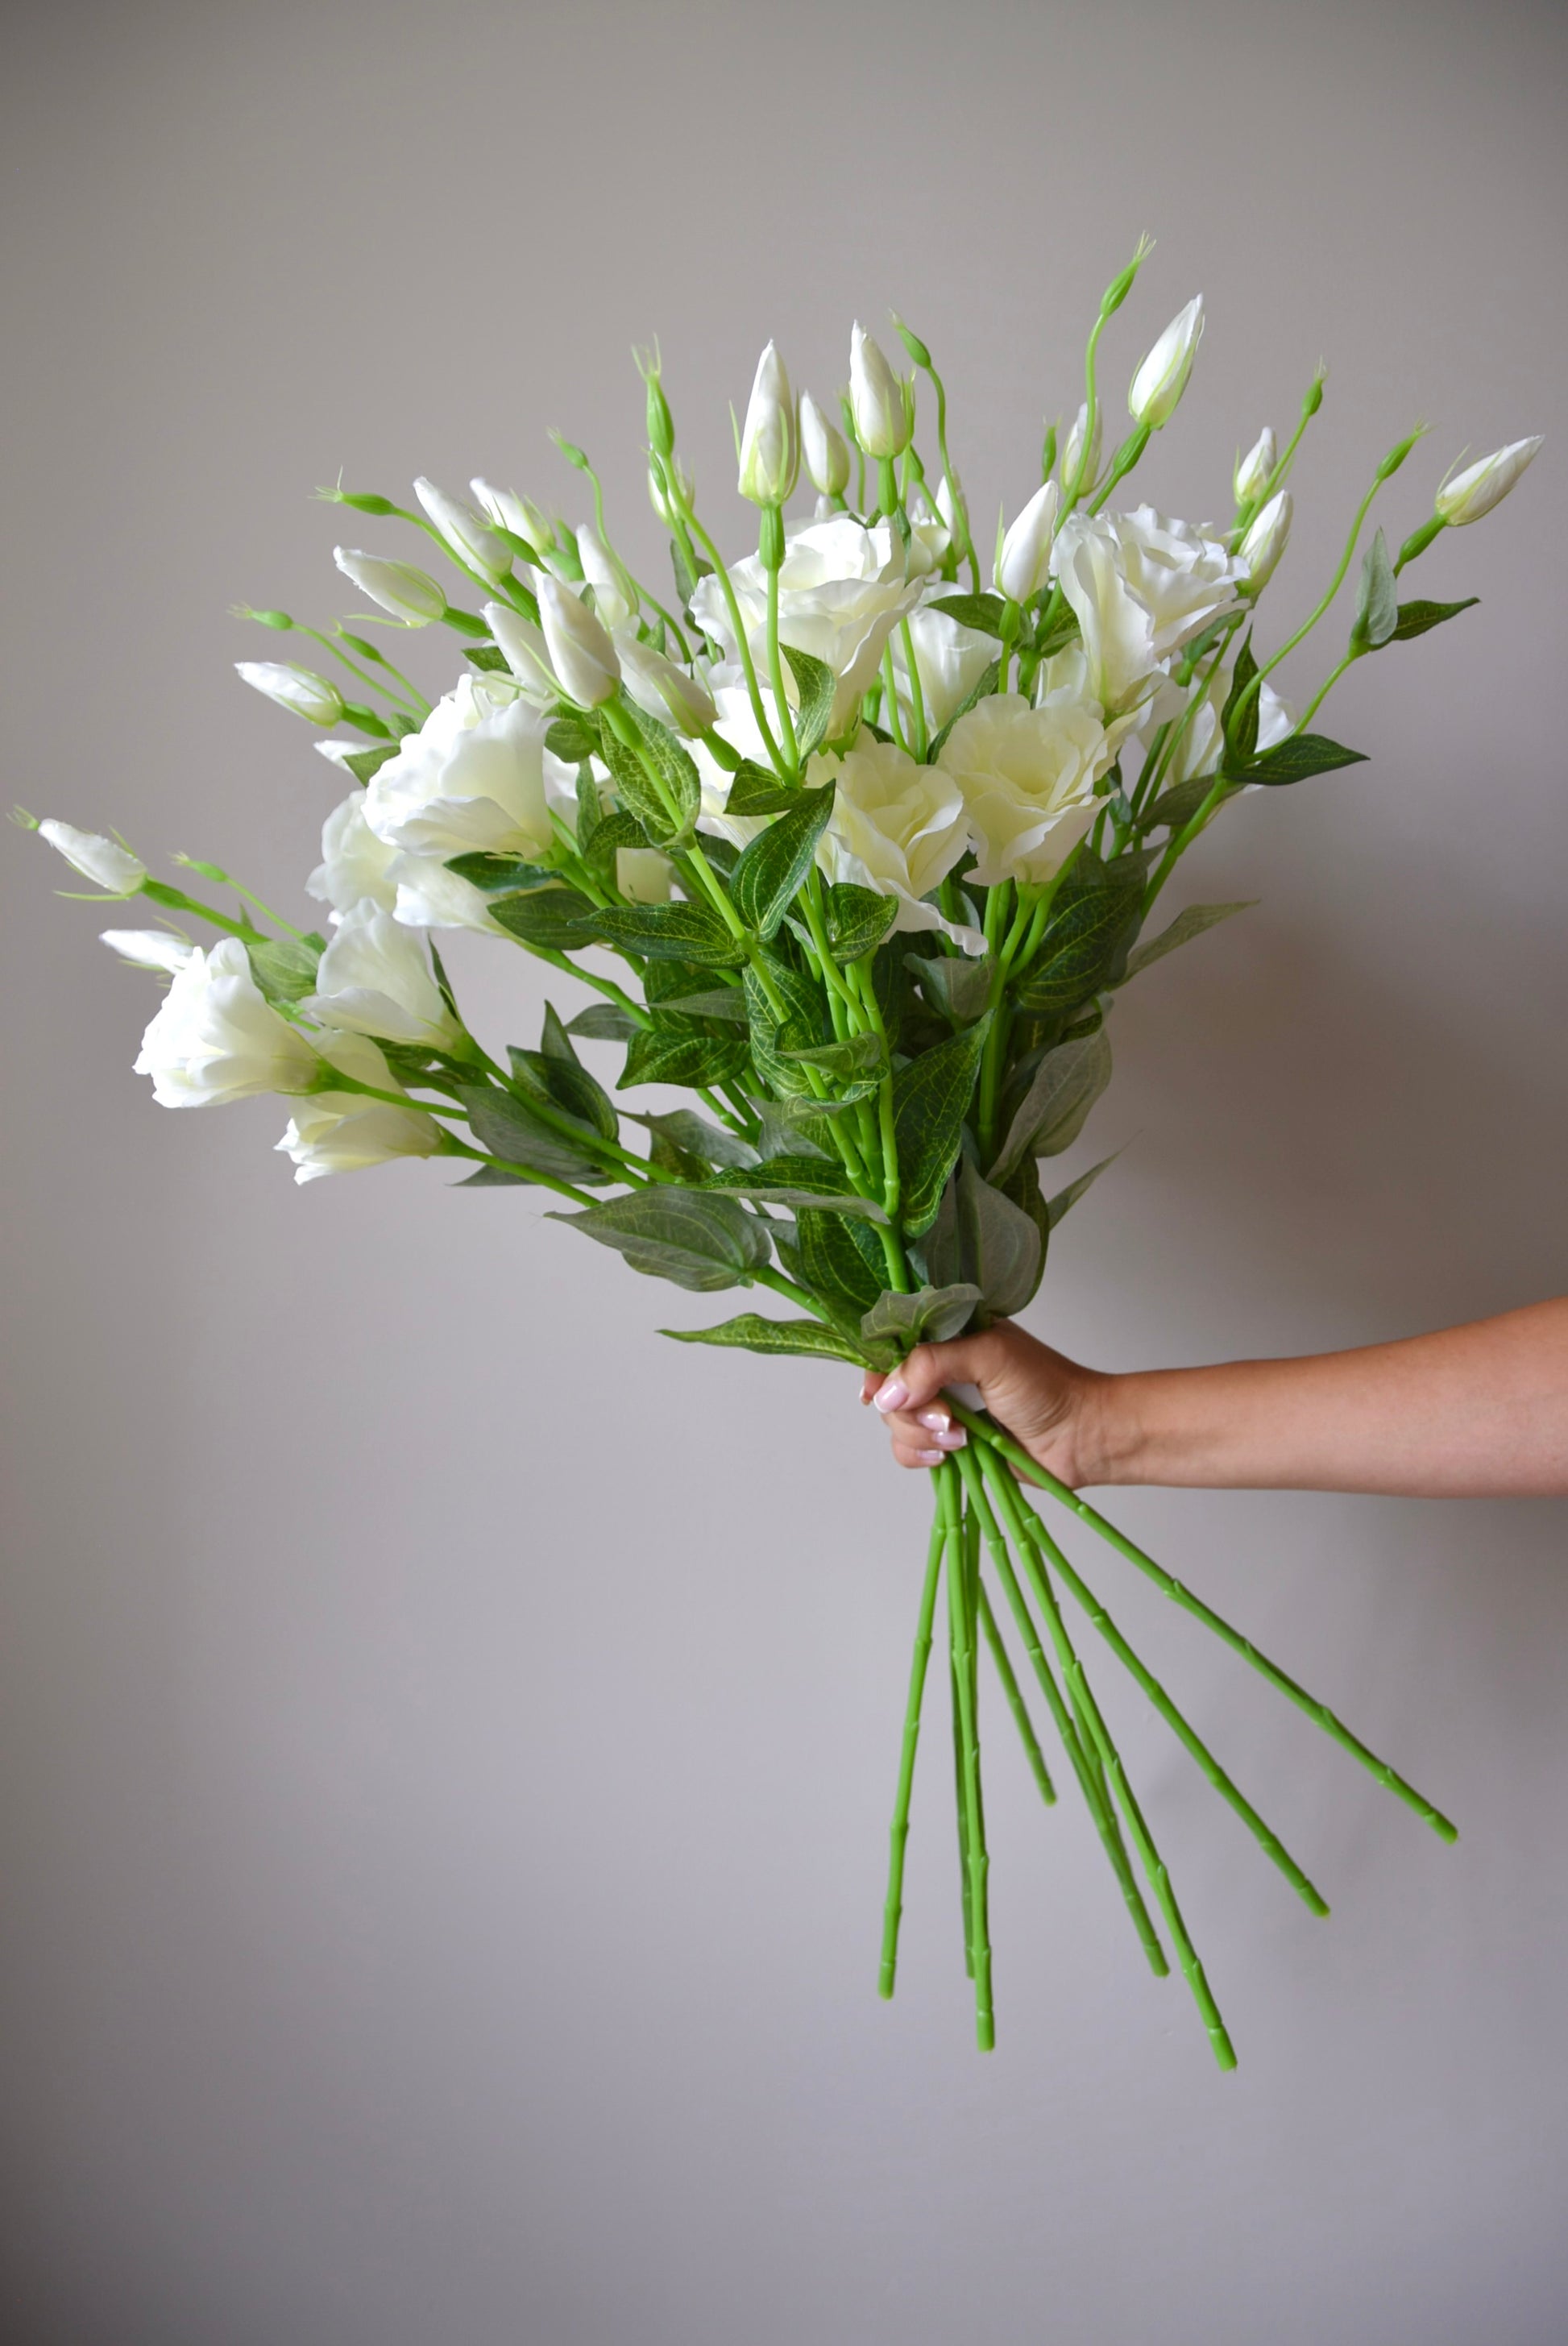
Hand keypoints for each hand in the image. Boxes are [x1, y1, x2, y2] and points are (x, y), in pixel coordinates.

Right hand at [860, 1320, 1108, 1483]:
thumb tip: (885, 1393)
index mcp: (950, 1335)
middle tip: (946, 1416)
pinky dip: (922, 1456)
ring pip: (896, 1422)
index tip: (878, 1390)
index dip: (879, 1366)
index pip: (893, 1342)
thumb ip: (932, 1364)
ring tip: (960, 1439)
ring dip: (920, 1434)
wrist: (1081, 1437)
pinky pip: (910, 1451)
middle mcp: (942, 1369)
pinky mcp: (950, 1443)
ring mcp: (945, 1407)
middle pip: (889, 1387)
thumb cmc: (1047, 1387)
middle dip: (910, 1409)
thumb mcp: (989, 1356)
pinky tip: (950, 1455)